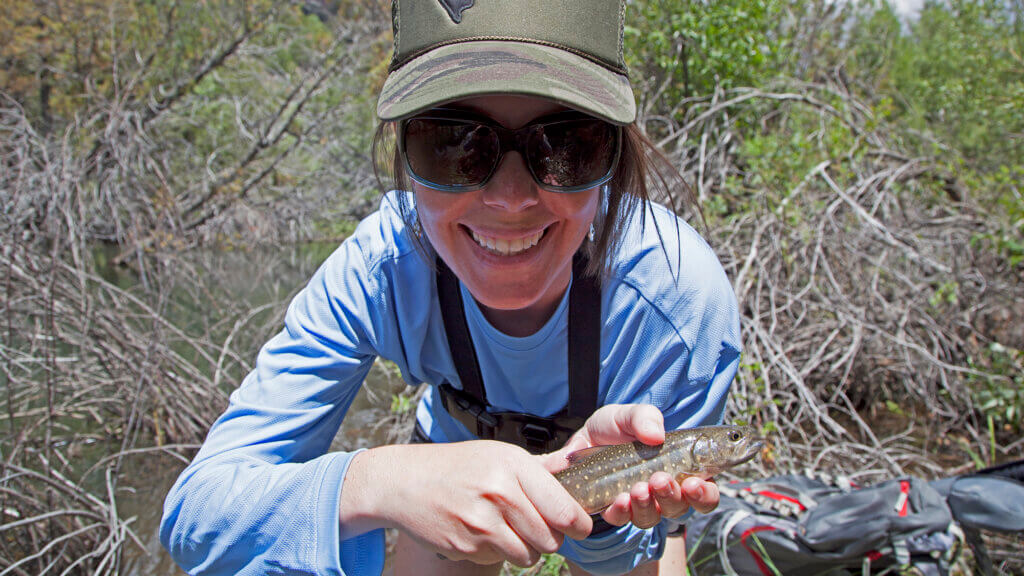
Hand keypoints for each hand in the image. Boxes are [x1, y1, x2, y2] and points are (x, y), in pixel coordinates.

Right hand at [340, 441, 591, 566]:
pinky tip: (481, 532)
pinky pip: (500, 561)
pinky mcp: (466, 546)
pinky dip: (497, 552)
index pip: (564, 510)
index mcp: (513, 465)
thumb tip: (580, 468)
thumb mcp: (497, 455)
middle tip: (535, 526)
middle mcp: (499, 493)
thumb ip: (539, 469)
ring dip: (525, 549)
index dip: (579, 524)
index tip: (578, 526)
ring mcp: (481, 523)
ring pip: (528, 556)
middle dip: (549, 538)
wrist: (403, 482)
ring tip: (507, 528)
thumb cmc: (456, 466)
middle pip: (550, 539)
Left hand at [540, 404, 720, 529]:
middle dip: (673, 496)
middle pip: (680, 507)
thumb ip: (644, 418)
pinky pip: (622, 519)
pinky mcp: (614, 510)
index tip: (695, 483)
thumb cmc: (613, 430)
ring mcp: (639, 504)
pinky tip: (619, 499)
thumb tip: (656, 435)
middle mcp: (662, 491)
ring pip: (653, 517)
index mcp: (677, 469)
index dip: (705, 493)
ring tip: (638, 488)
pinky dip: (623, 510)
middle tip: (660, 480)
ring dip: (648, 504)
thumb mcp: (627, 415)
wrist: (577, 441)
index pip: (703, 491)